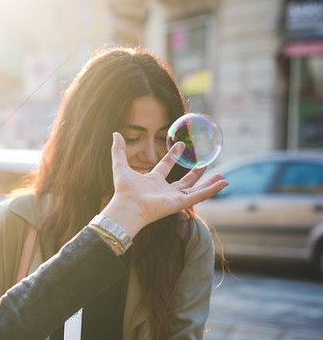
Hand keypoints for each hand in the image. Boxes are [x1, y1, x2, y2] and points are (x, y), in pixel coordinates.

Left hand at [101, 132, 228, 237]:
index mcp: (152, 181)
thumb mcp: (120, 165)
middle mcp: (164, 190)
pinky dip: (212, 190)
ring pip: (196, 190)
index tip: (180, 145)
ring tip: (222, 176)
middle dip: (195, 173)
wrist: (127, 206)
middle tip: (205, 163)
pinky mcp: (180, 203)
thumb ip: (118, 150)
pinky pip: (200, 196)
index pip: (165, 167)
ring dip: (209, 184)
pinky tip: (224, 183)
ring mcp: (174, 198)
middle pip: (184, 181)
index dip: (172, 156)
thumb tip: (116, 133)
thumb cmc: (123, 189)